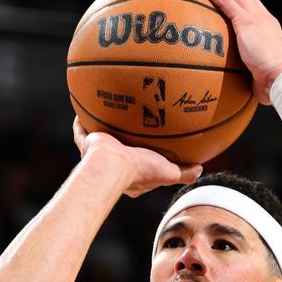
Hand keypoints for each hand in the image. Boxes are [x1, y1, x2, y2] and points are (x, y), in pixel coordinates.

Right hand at [72, 117, 201, 197]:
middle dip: (125, 141)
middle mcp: (114, 164)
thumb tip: (200, 169)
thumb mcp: (168, 173)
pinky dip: (82, 121)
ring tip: (111, 113)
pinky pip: (82, 130)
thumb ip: (184, 173)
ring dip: (105, 128)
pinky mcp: (87, 143)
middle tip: (132, 128)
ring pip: (102, 139)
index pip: (140, 165)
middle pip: (121, 150)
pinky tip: (86, 108)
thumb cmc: (139, 170)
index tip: (152, 147)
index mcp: (131, 174)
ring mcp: (99, 154)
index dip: (146, 157)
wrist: (111, 165)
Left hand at [192, 0, 281, 104]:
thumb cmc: (274, 84)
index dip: (245, 2)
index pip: (256, 11)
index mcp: (270, 30)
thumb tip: (249, 89)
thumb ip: (255, 76)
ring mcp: (255, 18)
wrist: (279, 78)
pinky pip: (224, 1)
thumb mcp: (263, 77)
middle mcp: (264, 19)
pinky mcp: (245, 21)